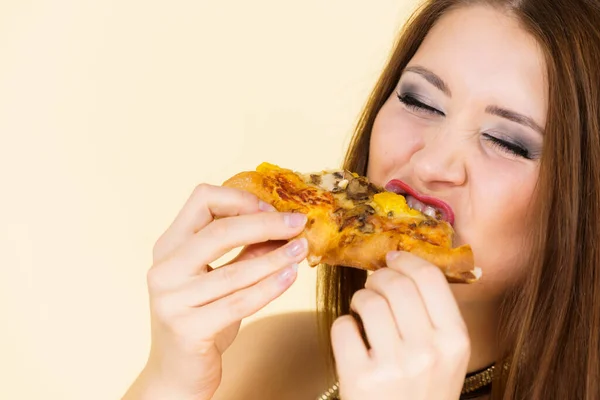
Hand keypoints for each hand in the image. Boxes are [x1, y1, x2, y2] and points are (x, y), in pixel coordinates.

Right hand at [123, 184, 307, 399]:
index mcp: (168, 246)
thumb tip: (284, 226)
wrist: (177, 373)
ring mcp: (172, 300)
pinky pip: (239, 302)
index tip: (270, 208)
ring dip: (276, 257)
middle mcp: (163, 269)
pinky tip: (291, 276)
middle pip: (220, 231)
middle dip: (266, 223)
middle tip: (298, 222)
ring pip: (235, 270)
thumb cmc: (201, 319)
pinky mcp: (188, 329)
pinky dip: (270, 287)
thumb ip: (246, 250)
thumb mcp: (219, 278)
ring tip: (302, 249)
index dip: (240, 200)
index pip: (201, 200)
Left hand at [331, 251, 470, 399]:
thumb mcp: (446, 357)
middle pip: (396, 283)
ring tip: (362, 311)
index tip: (394, 258)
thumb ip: (434, 315)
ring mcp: (394, 366)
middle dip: (379, 277)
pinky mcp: (360, 379)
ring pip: (368, 301)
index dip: (407, 260)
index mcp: (455, 340)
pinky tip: (353, 339)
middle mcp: (428, 351)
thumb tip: (405, 263)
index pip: (430, 278)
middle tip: (373, 284)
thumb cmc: (423, 392)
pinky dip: (344, 327)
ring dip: (360, 299)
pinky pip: (343, 326)